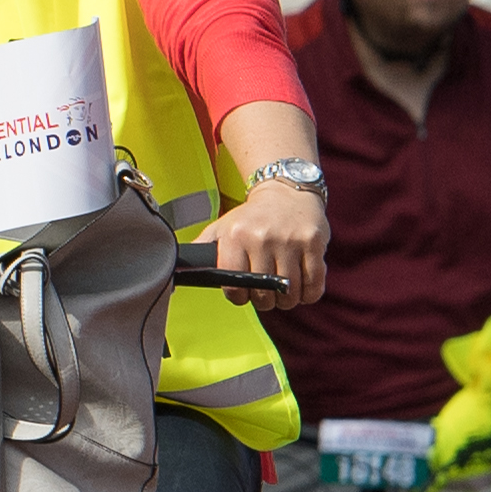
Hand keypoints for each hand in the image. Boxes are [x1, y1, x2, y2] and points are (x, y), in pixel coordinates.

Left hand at [202, 180, 328, 309]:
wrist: (287, 190)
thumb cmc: (251, 216)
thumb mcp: (222, 227)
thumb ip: (202, 249)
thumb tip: (176, 270)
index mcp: (236, 236)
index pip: (234, 286)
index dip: (238, 297)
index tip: (242, 294)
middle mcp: (262, 237)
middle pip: (264, 294)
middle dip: (264, 301)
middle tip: (264, 293)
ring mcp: (290, 241)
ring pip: (289, 294)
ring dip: (286, 301)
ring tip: (282, 292)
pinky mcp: (314, 244)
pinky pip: (314, 285)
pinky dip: (308, 295)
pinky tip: (301, 289)